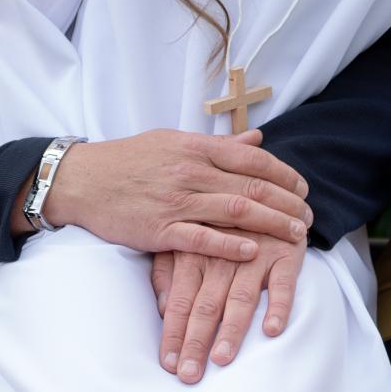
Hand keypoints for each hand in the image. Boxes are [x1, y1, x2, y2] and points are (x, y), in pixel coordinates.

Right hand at [45, 128, 312, 263]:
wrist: (81, 180)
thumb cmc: (128, 160)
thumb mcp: (173, 141)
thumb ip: (217, 145)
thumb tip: (257, 139)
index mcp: (194, 147)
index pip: (251, 158)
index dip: (283, 174)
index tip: (303, 189)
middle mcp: (189, 171)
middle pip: (251, 186)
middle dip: (287, 203)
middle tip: (309, 219)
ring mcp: (175, 201)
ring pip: (235, 211)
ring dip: (271, 224)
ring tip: (295, 236)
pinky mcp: (159, 230)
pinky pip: (201, 239)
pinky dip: (229, 245)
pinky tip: (253, 251)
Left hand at [150, 235, 302, 382]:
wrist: (264, 190)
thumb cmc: (217, 223)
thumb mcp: (185, 238)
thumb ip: (168, 271)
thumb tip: (163, 308)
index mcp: (193, 254)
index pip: (180, 301)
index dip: (173, 333)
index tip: (168, 364)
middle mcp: (221, 256)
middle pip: (205, 304)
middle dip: (196, 341)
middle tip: (189, 375)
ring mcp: (255, 254)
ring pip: (240, 296)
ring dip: (231, 329)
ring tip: (222, 359)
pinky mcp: (286, 253)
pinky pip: (283, 283)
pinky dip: (278, 306)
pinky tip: (271, 330)